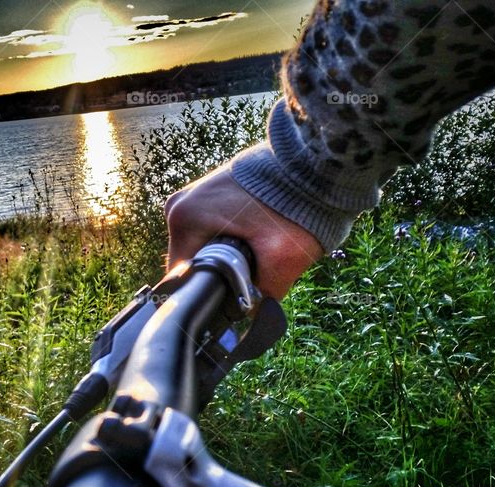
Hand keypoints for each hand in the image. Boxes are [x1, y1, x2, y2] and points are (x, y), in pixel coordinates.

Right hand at [164, 166, 323, 298]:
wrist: (314, 163)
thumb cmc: (296, 204)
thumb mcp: (282, 260)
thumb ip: (263, 296)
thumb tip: (254, 316)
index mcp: (185, 220)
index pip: (183, 277)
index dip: (210, 294)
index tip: (236, 296)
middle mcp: (180, 205)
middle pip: (193, 262)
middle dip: (222, 273)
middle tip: (256, 268)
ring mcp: (194, 194)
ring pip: (204, 246)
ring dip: (228, 256)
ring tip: (259, 248)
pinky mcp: (210, 191)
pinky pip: (213, 228)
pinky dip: (233, 237)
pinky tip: (256, 235)